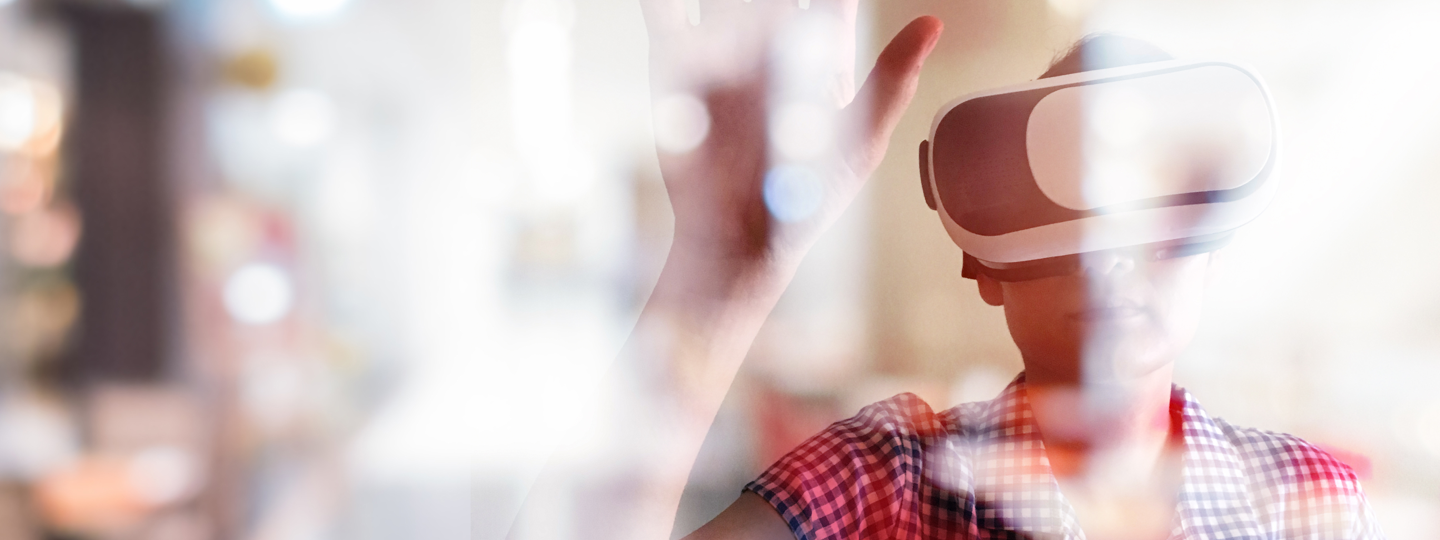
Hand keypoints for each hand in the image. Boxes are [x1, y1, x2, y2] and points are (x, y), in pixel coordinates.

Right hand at [640, 0, 942, 279]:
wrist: (738, 243)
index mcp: (817, 54)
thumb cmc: (806, 203)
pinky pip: (664, 17)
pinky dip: (662, 2)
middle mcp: (770, 45)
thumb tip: (931, 24)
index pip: (830, 0)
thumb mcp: (858, 143)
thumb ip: (891, 80)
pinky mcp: (676, 68)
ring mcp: (721, 54)